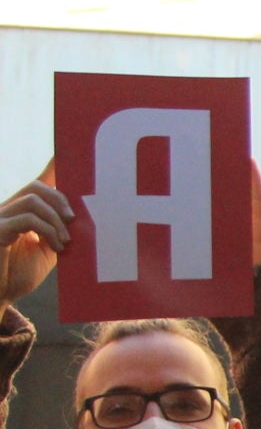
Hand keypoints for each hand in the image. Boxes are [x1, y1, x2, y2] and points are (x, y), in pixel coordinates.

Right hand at [0, 165, 69, 309]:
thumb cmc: (19, 274)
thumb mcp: (48, 251)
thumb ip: (61, 233)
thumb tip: (85, 219)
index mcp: (20, 212)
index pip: (37, 184)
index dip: (51, 167)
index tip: (67, 154)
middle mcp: (7, 210)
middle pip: (36, 186)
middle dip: (60, 198)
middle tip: (74, 219)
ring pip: (32, 198)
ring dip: (56, 218)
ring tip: (66, 239)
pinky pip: (25, 218)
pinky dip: (47, 229)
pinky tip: (57, 246)